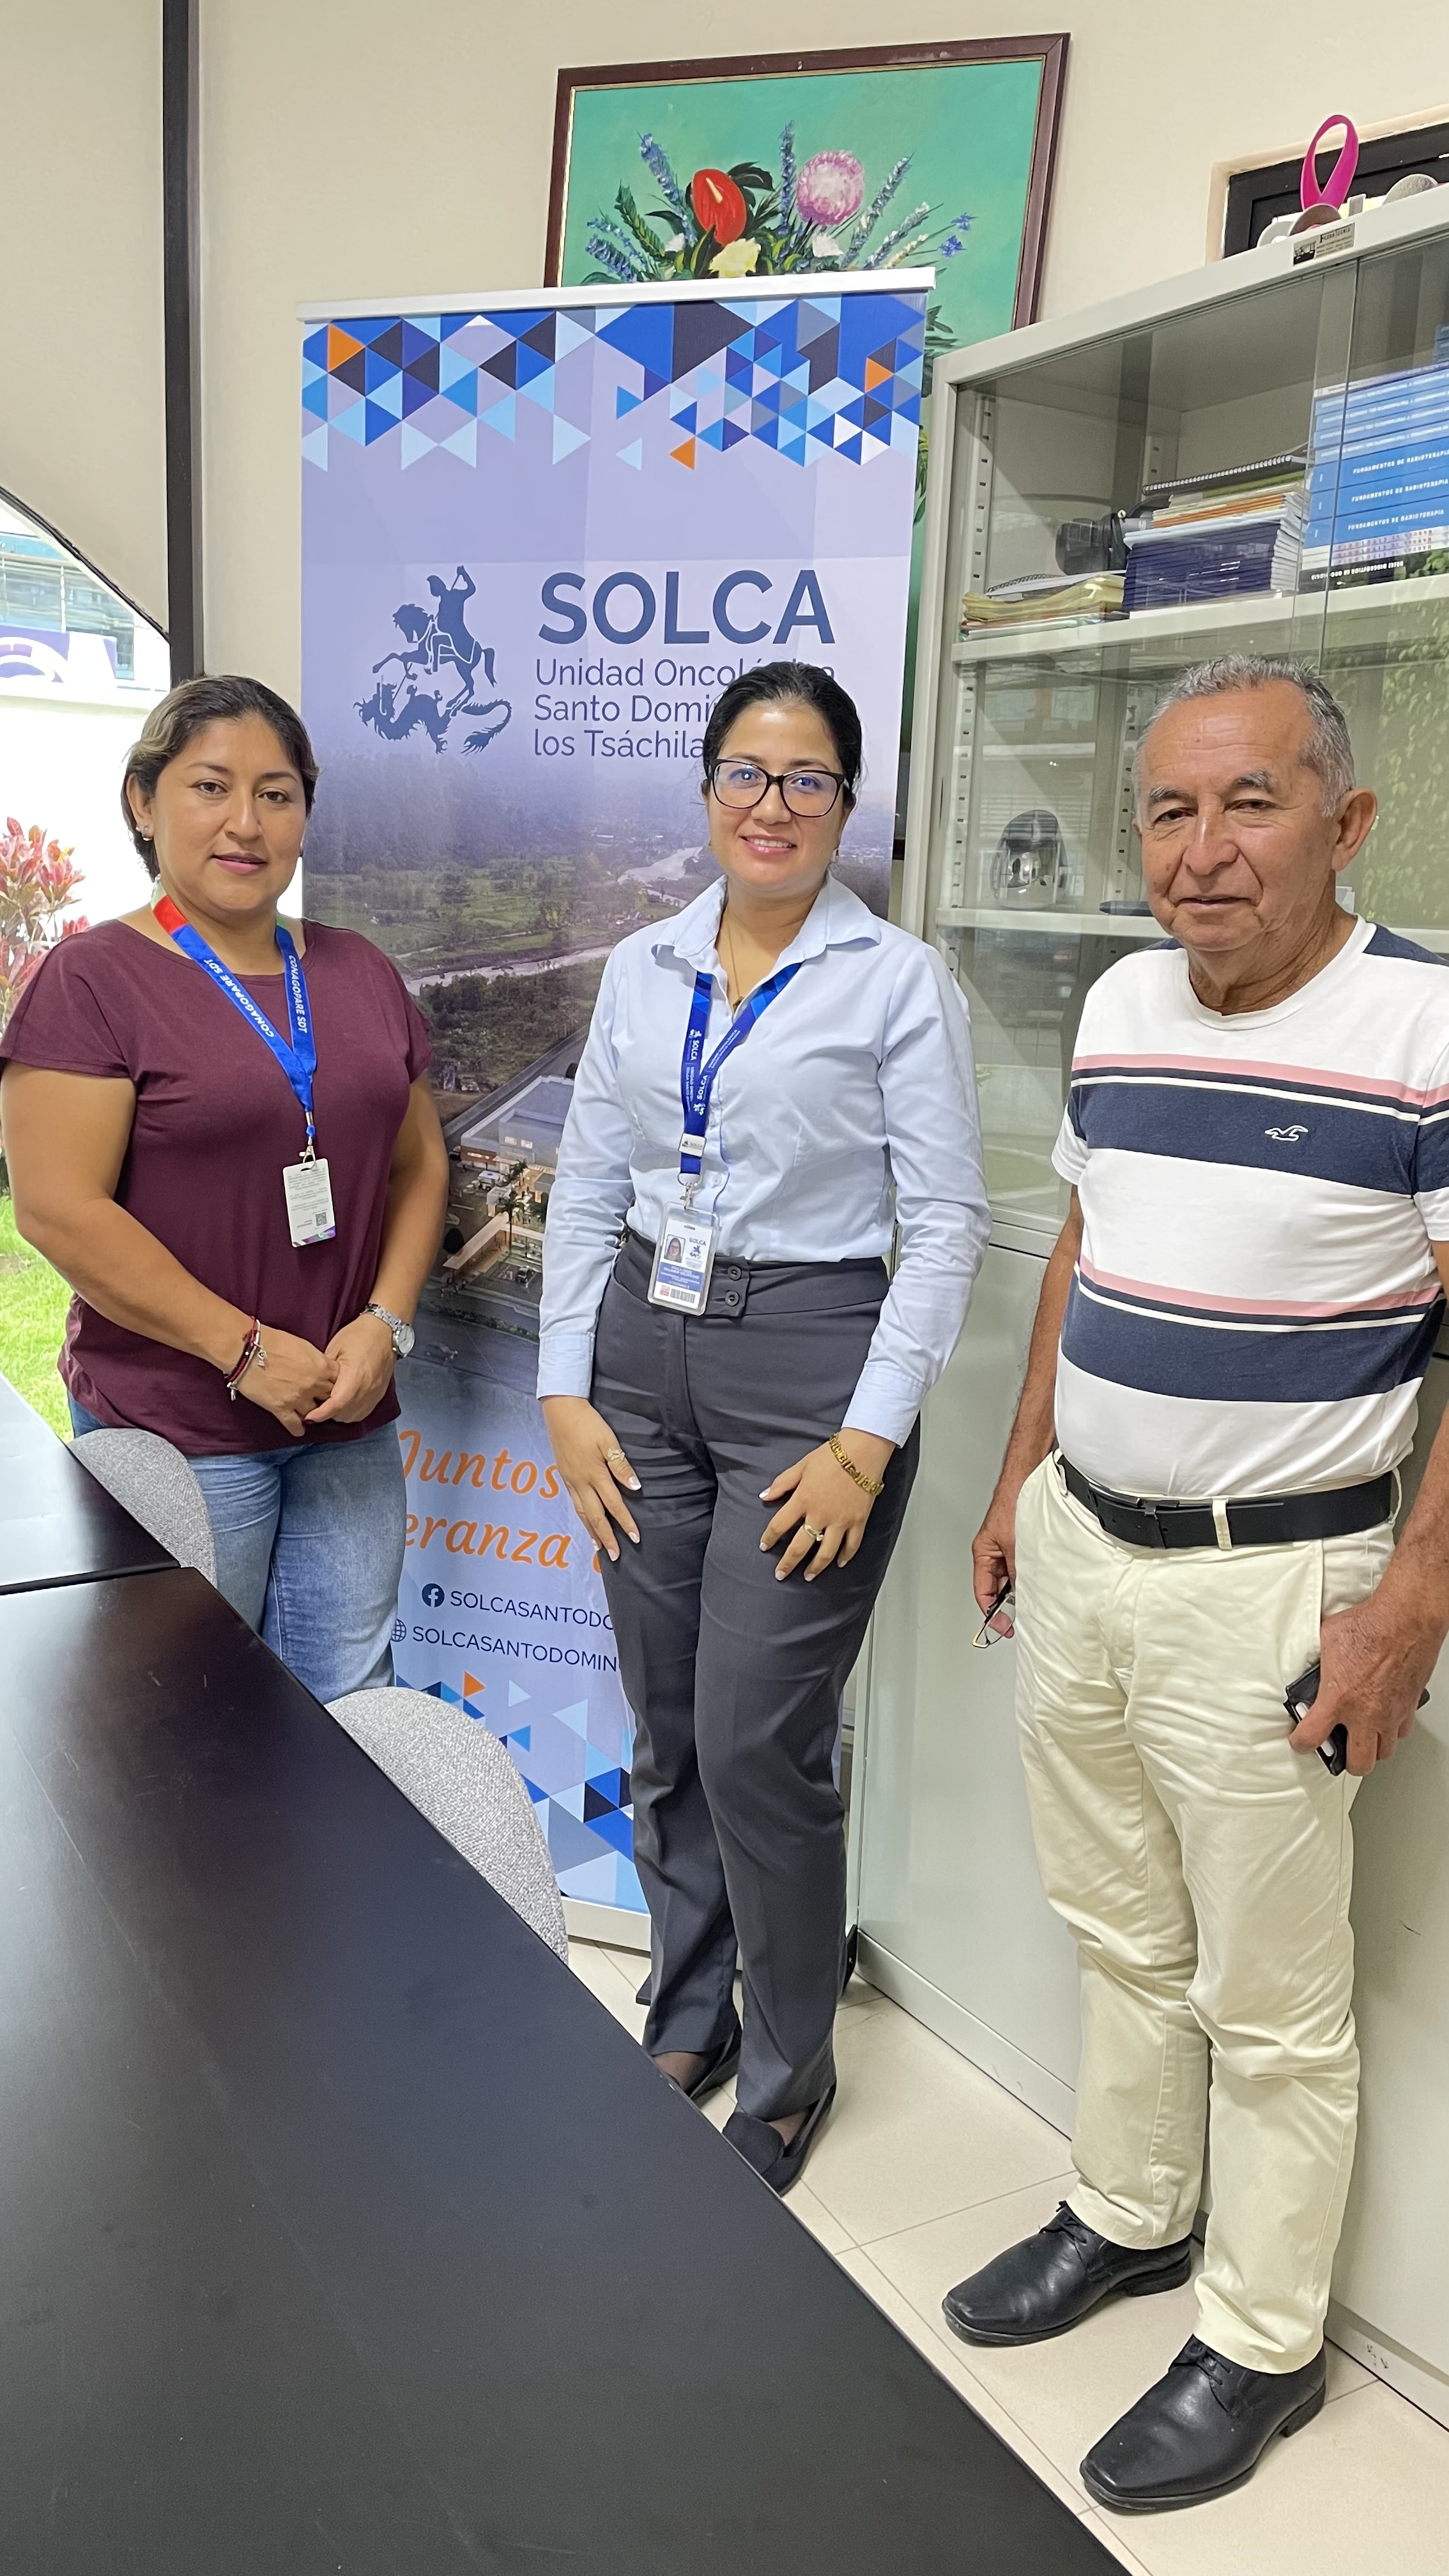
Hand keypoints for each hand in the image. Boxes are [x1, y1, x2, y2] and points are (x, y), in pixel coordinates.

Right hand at [236, 1326, 337, 1438]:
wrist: (247, 1349)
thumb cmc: (273, 1341)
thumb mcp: (303, 1346)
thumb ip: (316, 1360)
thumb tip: (321, 1368)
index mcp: (321, 1366)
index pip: (340, 1381)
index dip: (337, 1385)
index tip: (332, 1387)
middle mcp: (313, 1384)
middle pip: (330, 1399)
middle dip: (327, 1401)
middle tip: (324, 1403)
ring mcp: (298, 1398)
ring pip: (314, 1414)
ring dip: (313, 1415)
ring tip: (311, 1416)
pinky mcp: (281, 1408)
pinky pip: (295, 1425)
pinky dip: (298, 1429)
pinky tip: (299, 1430)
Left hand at [305, 1312, 397, 1425]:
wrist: (384, 1331)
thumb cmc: (358, 1336)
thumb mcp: (334, 1348)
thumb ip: (324, 1372)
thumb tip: (313, 1387)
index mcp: (354, 1376)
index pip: (336, 1404)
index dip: (321, 1414)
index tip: (308, 1417)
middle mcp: (366, 1389)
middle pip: (343, 1413)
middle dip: (327, 1414)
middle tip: (315, 1405)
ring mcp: (374, 1394)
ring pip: (352, 1416)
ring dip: (338, 1414)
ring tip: (329, 1404)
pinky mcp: (378, 1395)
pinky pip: (362, 1413)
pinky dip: (350, 1413)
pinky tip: (343, 1404)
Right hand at [540, 1396, 640, 1563]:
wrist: (559, 1410)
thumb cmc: (587, 1423)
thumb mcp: (608, 1441)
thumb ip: (620, 1465)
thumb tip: (634, 1487)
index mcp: (593, 1474)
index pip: (613, 1505)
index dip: (625, 1522)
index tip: (635, 1538)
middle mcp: (580, 1482)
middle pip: (594, 1516)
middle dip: (606, 1537)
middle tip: (615, 1556)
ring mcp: (569, 1480)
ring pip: (581, 1512)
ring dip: (591, 1531)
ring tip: (599, 1547)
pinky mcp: (563, 1475)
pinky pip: (573, 1502)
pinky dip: (580, 1517)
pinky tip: (584, 1520)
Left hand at [760, 1431, 893, 1581]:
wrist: (862, 1451)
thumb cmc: (831, 1455)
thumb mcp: (801, 1466)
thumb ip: (782, 1484)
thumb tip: (764, 1496)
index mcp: (803, 1500)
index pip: (779, 1525)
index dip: (769, 1538)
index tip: (764, 1546)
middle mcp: (820, 1515)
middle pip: (800, 1546)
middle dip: (788, 1563)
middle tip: (780, 1574)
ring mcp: (841, 1520)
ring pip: (826, 1552)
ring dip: (815, 1567)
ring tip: (808, 1576)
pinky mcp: (859, 1521)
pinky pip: (852, 1545)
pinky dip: (846, 1557)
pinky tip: (840, 1563)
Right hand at [972, 1474, 1023, 1632]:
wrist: (1026, 1479)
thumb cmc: (1012, 1502)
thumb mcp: (1014, 1544)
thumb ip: (1018, 1571)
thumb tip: (1023, 1594)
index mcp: (983, 1553)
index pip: (983, 1592)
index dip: (991, 1613)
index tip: (1002, 1627)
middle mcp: (994, 1553)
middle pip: (998, 1588)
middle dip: (1008, 1604)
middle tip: (1020, 1620)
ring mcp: (1008, 1549)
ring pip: (1012, 1578)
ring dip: (1021, 1590)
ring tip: (1033, 1600)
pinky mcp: (1021, 1544)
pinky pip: (1023, 1567)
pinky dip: (1030, 1577)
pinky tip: (1041, 1581)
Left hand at [1289, 1592, 1435, 1775]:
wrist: (1405, 1620)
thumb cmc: (1370, 1625)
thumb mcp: (1327, 1640)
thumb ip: (1319, 1661)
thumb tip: (1312, 1662)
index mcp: (1338, 1698)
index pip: (1311, 1737)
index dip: (1301, 1743)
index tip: (1300, 1741)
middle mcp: (1365, 1713)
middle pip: (1358, 1763)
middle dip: (1346, 1760)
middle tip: (1339, 1749)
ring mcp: (1390, 1713)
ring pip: (1384, 1752)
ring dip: (1371, 1747)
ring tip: (1362, 1737)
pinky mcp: (1409, 1707)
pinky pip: (1401, 1732)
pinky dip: (1392, 1730)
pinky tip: (1384, 1718)